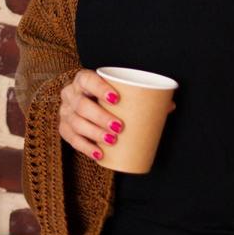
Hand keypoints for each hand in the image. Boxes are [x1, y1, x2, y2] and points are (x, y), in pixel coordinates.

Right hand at [57, 71, 175, 162]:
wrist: (83, 102)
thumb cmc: (104, 97)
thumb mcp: (117, 92)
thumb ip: (139, 97)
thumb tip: (169, 105)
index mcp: (82, 80)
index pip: (87, 80)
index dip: (99, 88)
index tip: (117, 98)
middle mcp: (70, 94)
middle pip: (81, 105)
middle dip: (99, 117)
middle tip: (119, 127)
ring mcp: (64, 112)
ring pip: (76, 123)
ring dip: (93, 133)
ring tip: (111, 141)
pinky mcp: (64, 128)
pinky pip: (71, 139)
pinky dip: (86, 148)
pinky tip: (99, 154)